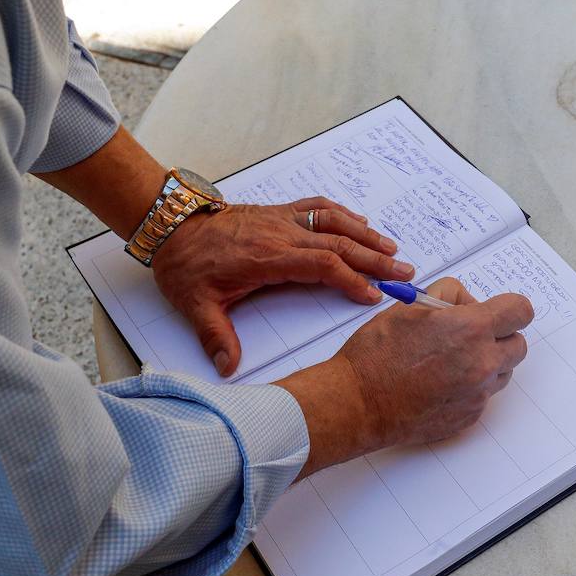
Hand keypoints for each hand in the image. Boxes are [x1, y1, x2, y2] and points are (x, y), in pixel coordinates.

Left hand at [152, 196, 414, 375]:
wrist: (171, 227)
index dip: (351, 279)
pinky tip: (360, 221)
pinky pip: (318, 207)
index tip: (373, 294)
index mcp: (268, 257)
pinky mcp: (279, 212)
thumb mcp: (194, 305)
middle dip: (375, 257)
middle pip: (339, 242)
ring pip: (334, 221)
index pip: (322, 265)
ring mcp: (282, 219)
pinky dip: (343, 214)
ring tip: (392, 247)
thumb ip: (216, 336)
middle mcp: (282, 234)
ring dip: (366, 233)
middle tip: (404, 270)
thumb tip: (228, 368)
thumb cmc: (186, 265)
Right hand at [278, 278, 534, 476]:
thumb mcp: (412, 304)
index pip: (521, 310)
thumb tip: (469, 302)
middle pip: (518, 344)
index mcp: (472, 329)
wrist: (358, 402)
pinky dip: (470, 388)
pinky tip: (440, 383)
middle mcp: (483, 363)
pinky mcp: (469, 417)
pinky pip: (484, 396)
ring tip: (450, 360)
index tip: (496, 311)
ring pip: (503, 372)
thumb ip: (451, 294)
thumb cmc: (378, 352)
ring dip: (487, 363)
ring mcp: (478, 394)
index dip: (509, 308)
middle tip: (468, 335)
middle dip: (499, 336)